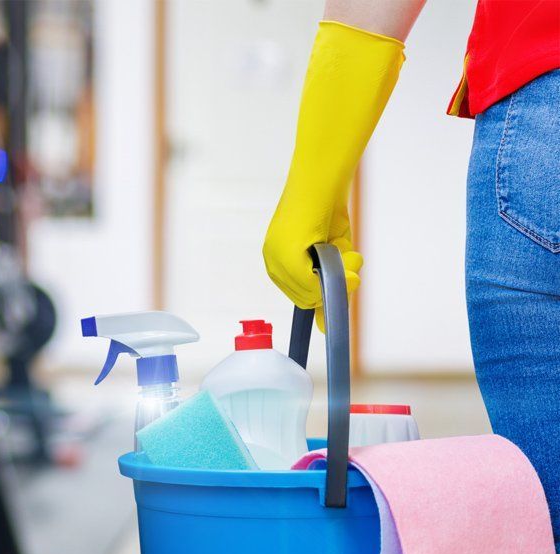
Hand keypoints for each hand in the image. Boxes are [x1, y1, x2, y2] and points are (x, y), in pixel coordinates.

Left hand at [262, 20, 402, 329]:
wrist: (328, 157)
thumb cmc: (329, 193)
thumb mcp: (334, 238)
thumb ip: (332, 269)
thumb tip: (336, 305)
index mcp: (277, 253)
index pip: (296, 298)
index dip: (314, 311)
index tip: (324, 336)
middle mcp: (268, 252)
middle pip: (304, 298)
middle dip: (330, 284)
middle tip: (346, 254)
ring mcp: (274, 247)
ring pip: (309, 289)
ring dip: (333, 272)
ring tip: (340, 239)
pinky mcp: (286, 239)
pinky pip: (308, 275)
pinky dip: (327, 270)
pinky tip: (334, 250)